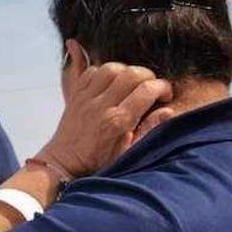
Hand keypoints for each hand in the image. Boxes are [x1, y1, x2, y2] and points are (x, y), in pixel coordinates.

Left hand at [39, 62, 172, 176]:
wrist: (64, 163)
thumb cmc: (97, 161)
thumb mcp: (128, 153)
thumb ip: (148, 130)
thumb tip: (168, 111)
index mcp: (117, 121)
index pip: (147, 90)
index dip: (163, 87)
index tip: (165, 95)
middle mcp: (101, 106)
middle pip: (131, 73)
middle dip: (148, 76)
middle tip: (151, 87)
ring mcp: (86, 98)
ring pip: (110, 68)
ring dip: (126, 71)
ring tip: (131, 83)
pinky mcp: (75, 95)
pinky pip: (90, 71)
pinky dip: (103, 72)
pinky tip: (110, 84)